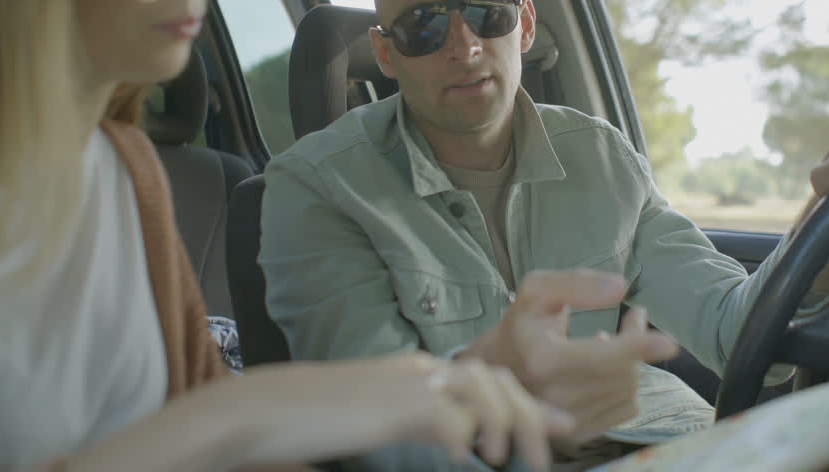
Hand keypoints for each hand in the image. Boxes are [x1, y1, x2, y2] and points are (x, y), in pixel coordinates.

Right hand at [243, 353, 572, 470]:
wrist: (267, 409)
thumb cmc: (318, 421)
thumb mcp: (381, 418)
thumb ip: (423, 422)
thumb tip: (461, 444)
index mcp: (422, 371)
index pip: (491, 377)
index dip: (529, 404)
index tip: (562, 428)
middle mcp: (422, 369)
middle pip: (497, 380)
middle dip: (530, 419)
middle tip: (545, 458)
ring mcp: (407, 382)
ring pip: (483, 391)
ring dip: (505, 427)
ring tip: (504, 458)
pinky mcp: (392, 403)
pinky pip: (446, 418)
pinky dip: (462, 439)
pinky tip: (463, 457)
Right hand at [464, 269, 678, 443]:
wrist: (496, 371)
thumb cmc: (522, 324)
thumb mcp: (537, 290)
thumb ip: (576, 284)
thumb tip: (620, 288)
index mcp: (543, 359)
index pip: (601, 357)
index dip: (636, 347)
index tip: (669, 343)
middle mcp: (555, 397)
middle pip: (623, 372)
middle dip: (636, 342)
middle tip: (633, 319)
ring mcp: (568, 421)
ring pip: (629, 390)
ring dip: (632, 362)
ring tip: (609, 342)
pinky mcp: (580, 434)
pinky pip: (627, 408)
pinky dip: (627, 384)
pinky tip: (605, 370)